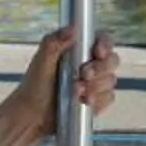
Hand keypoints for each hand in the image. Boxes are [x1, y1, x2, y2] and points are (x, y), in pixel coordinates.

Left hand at [5, 27, 118, 145]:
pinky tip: (84, 102)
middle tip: (84, 75)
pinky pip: (108, 97)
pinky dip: (98, 99)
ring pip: (111, 80)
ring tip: (76, 92)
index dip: (105, 45)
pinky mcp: (97, 100)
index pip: (102, 41)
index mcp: (78, 50)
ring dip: (96, 86)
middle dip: (100, 68)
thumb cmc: (34, 87)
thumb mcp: (41, 62)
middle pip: (111, 60)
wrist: (33, 117)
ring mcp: (95, 83)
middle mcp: (90, 64)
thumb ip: (54, 42)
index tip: (98, 52)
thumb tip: (72, 29)